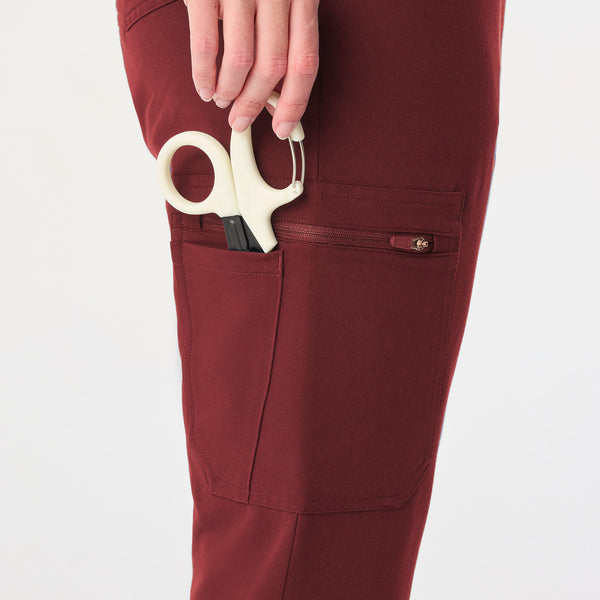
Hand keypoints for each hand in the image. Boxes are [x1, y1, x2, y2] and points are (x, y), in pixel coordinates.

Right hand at [183, 0, 318, 138]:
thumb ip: (282, 38)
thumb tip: (274, 96)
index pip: (305, 61)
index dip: (295, 102)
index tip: (282, 129)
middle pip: (273, 66)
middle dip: (254, 103)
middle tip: (241, 120)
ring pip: (242, 59)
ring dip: (230, 91)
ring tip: (222, 101)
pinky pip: (207, 43)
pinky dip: (203, 73)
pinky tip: (204, 87)